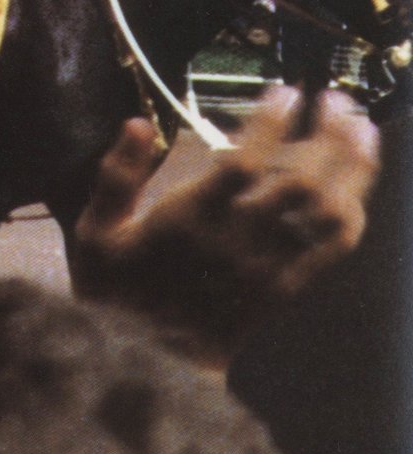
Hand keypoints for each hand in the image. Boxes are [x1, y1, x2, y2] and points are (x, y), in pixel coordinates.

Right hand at [72, 87, 378, 370]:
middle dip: (327, 133)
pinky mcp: (286, 289)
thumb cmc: (115, 293)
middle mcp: (236, 241)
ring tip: (359, 128)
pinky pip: (334, 250)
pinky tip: (354, 185)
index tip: (284, 89)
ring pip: (329, 211)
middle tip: (333, 97)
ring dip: (354, 167)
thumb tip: (137, 123)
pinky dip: (352, 211)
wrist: (149, 365)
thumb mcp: (95, 233)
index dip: (269, 122)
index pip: (243, 162)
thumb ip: (114, 176)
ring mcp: (268, 267)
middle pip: (302, 180)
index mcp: (188, 220)